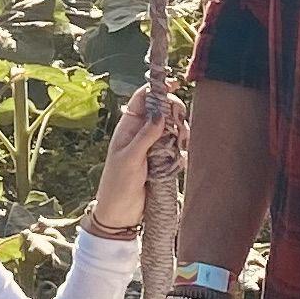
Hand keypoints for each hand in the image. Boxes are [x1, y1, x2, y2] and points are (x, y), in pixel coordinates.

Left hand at [91, 82, 187, 238]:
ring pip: (173, 129)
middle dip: (174, 113)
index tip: (173, 84)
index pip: (143, 99)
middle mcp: (141, 133)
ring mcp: (153, 147)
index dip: (157, 89)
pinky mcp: (163, 162)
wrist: (120, 214)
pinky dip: (181, 153)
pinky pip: (177, 150)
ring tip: (181, 144)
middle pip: (163, 111)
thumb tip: (160, 112)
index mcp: (128, 127)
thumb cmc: (118, 184)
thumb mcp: (130, 158)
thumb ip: (145, 135)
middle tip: (180, 124)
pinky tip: (179, 162)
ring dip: (180, 134)